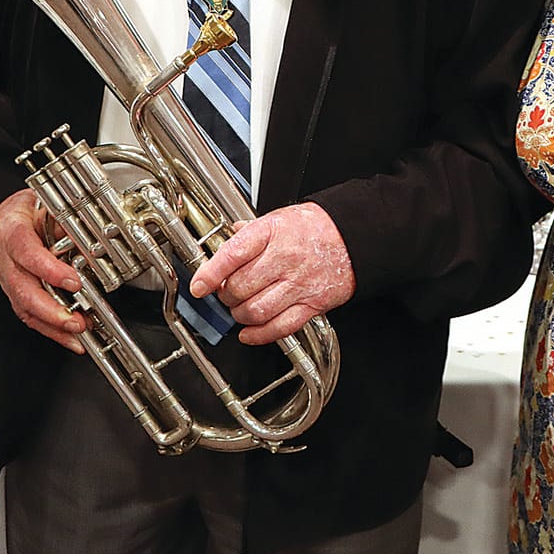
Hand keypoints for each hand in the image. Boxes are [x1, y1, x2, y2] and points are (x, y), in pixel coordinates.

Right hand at [0, 188, 87, 352]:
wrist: (6, 219)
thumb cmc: (25, 212)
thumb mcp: (43, 204)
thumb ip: (62, 220)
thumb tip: (84, 235)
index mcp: (10, 233)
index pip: (26, 253)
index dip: (49, 270)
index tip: (73, 281)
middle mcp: (5, 260)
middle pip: (23, 290)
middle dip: (52, 310)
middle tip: (77, 320)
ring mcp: (8, 281)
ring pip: (25, 309)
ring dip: (53, 326)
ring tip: (78, 335)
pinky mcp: (15, 295)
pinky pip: (30, 316)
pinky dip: (51, 331)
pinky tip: (70, 338)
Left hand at [189, 203, 352, 345]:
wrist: (355, 237)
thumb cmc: (316, 227)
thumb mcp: (279, 218)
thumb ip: (250, 231)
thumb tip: (225, 239)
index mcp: (271, 234)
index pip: (233, 255)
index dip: (211, 273)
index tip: (198, 286)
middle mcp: (284, 259)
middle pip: (240, 287)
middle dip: (225, 296)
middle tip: (225, 293)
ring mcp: (298, 284)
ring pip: (256, 311)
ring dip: (239, 315)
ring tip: (239, 309)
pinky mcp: (312, 304)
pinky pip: (280, 327)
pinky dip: (259, 335)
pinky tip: (249, 332)